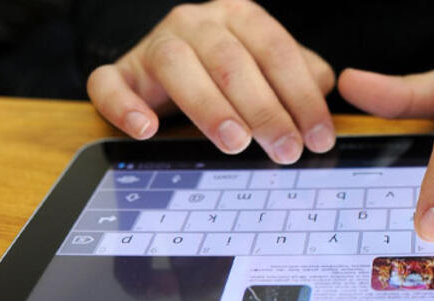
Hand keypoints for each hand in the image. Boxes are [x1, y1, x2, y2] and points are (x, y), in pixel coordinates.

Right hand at [87, 0, 335, 163]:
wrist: (172, 61)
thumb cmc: (234, 71)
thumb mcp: (272, 70)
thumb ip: (302, 79)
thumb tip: (323, 99)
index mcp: (240, 17)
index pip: (277, 51)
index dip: (301, 96)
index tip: (319, 138)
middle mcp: (197, 22)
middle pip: (231, 60)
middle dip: (264, 109)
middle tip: (285, 151)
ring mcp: (155, 44)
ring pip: (176, 65)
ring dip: (208, 106)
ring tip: (235, 143)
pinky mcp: (121, 71)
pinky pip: (110, 82)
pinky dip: (124, 105)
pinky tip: (146, 130)